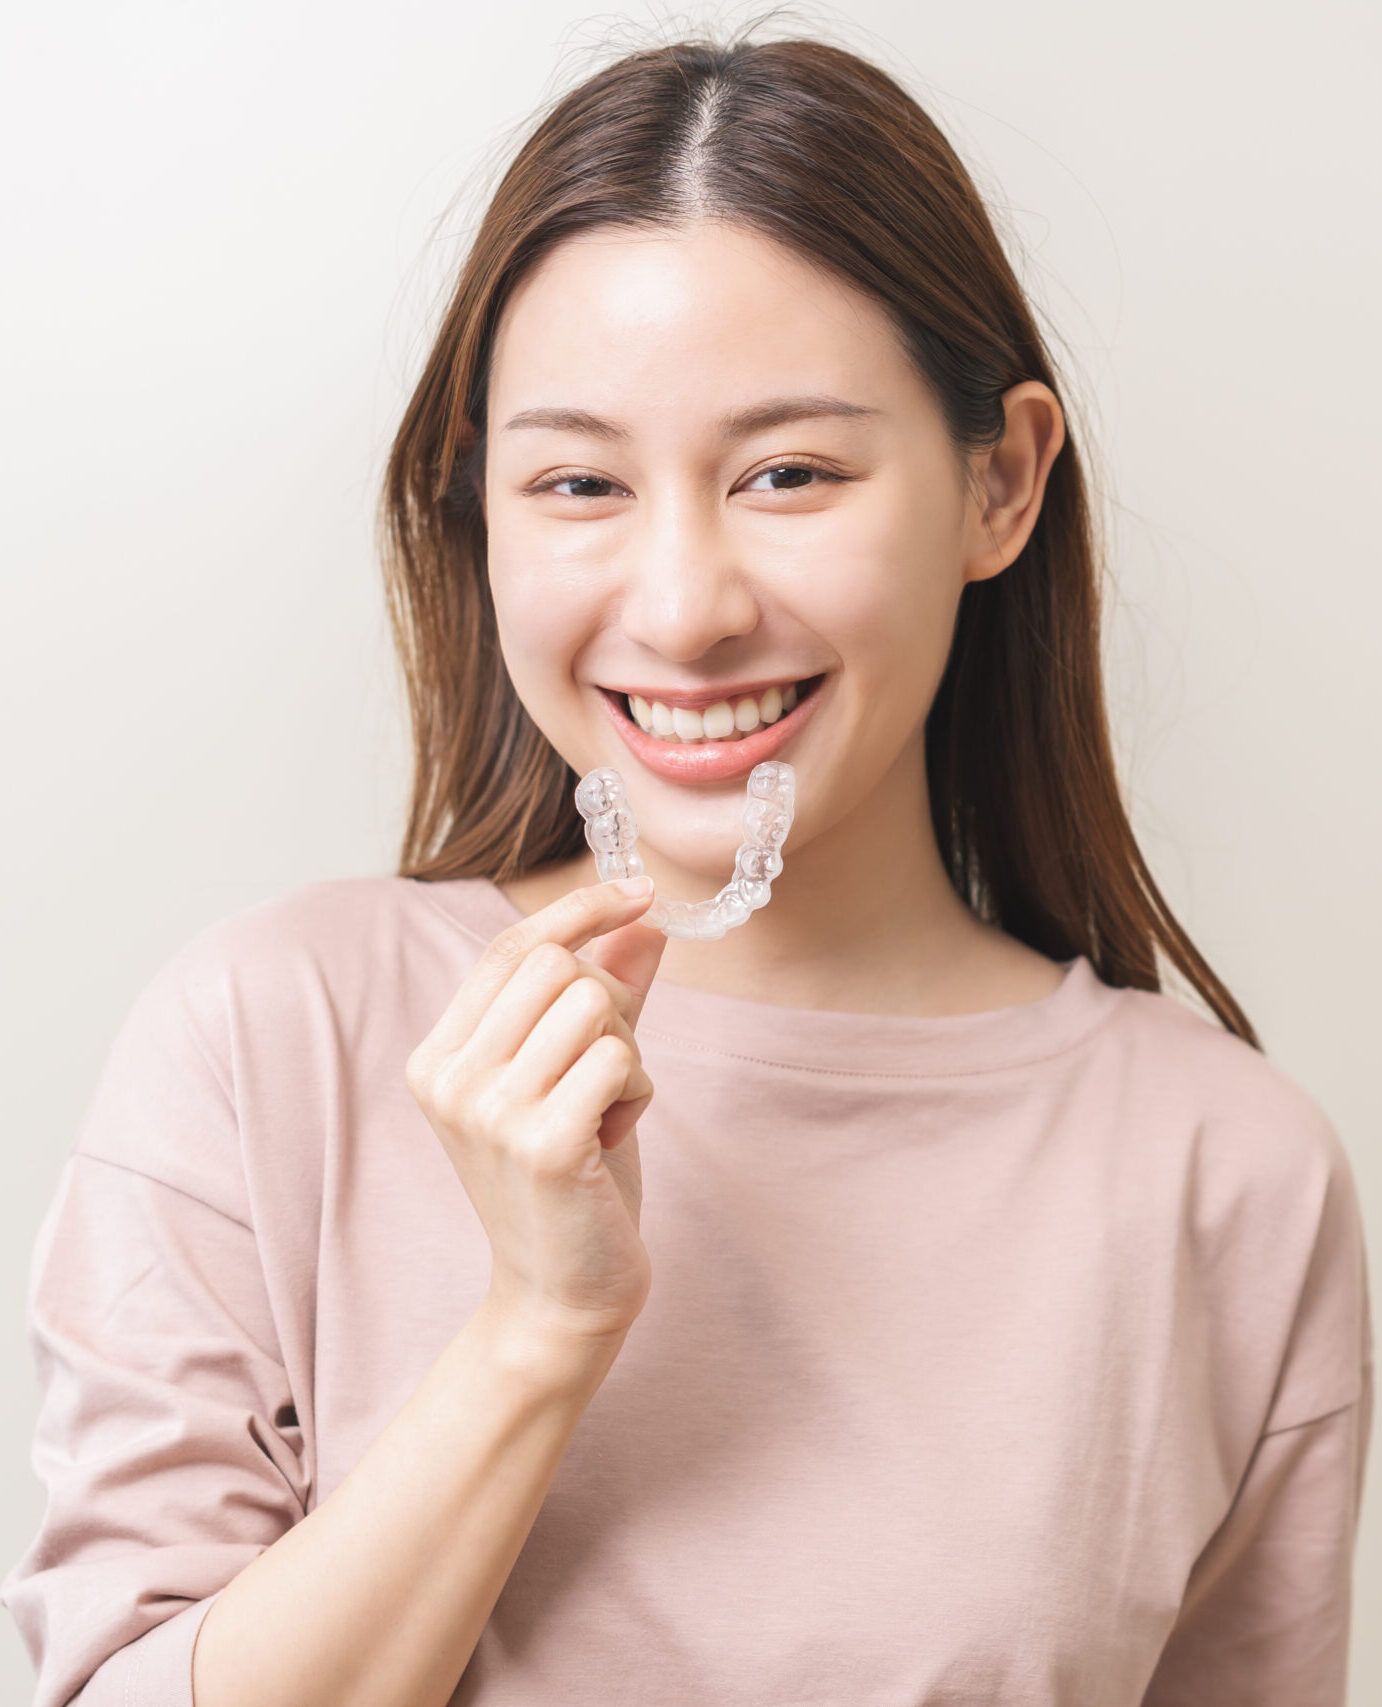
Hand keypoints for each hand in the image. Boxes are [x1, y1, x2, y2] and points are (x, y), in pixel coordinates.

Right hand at [406, 878, 666, 1342]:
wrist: (562, 1295)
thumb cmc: (574, 1181)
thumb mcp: (580, 1074)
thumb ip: (608, 994)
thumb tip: (642, 918)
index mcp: (440, 1057)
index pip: (510, 947)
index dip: (577, 910)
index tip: (639, 889)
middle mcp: (450, 1078)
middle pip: (557, 967)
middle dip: (610, 1006)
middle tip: (608, 1075)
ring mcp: (489, 1111)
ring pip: (593, 1005)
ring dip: (628, 1054)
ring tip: (607, 1112)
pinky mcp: (541, 1143)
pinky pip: (619, 1055)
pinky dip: (638, 1089)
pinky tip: (613, 1137)